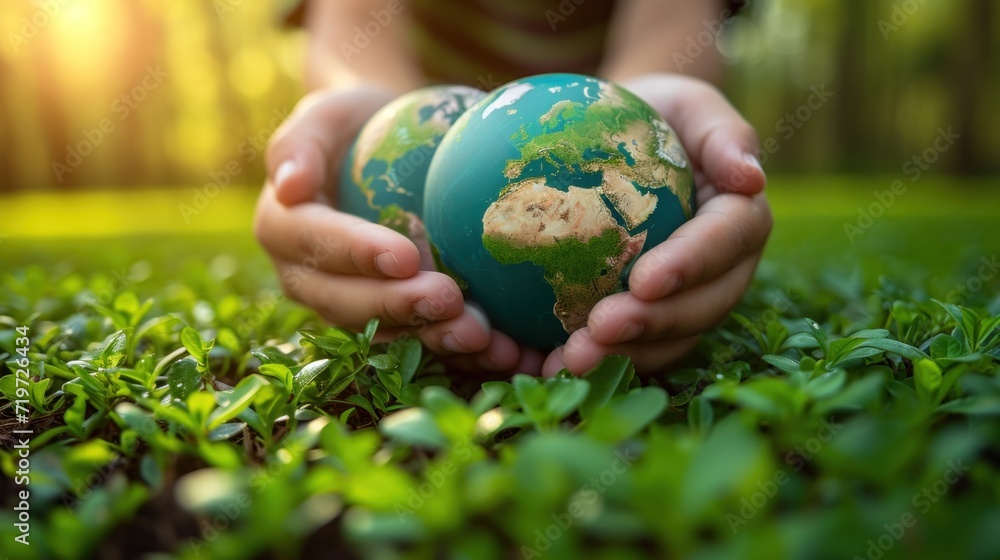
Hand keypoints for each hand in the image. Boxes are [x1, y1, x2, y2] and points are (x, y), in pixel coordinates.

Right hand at [254, 86, 539, 372]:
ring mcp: (347, 304)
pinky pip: (420, 340)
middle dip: (398, 307)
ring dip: (432, 338)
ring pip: (383, 332)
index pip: (316, 244)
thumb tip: (289, 184)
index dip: (357, 254)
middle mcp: (307, 277)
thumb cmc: (354, 123)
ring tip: (480, 335)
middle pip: (347, 302)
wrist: (382, 146)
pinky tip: (503, 350)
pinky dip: (460, 350)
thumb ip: (300, 143)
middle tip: (448, 300)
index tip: (404, 256)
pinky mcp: (388, 318)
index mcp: (283, 228)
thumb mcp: (326, 114)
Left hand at [542, 74, 772, 375]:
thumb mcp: (688, 102)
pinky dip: (602, 358)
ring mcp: (692, 297)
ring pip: (672, 337)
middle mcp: (726, 267)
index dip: (691, 265)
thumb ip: (722, 132)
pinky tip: (550, 365)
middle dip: (654, 324)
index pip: (727, 241)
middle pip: (704, 305)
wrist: (620, 138)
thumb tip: (751, 175)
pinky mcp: (655, 315)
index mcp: (742, 216)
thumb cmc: (654, 113)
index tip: (644, 281)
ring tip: (571, 360)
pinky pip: (636, 345)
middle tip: (598, 330)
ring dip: (626, 354)